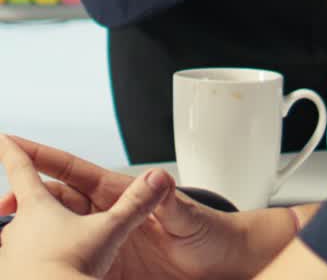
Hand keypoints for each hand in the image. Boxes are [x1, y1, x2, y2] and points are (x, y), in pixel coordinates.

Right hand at [0, 136, 299, 279]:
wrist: (220, 264)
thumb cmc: (209, 233)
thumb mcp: (189, 217)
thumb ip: (171, 201)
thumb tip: (161, 179)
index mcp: (121, 193)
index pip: (74, 171)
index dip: (44, 157)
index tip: (13, 144)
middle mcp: (107, 215)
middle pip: (55, 201)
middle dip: (26, 195)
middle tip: (2, 200)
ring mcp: (105, 242)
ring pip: (57, 233)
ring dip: (32, 231)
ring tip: (7, 231)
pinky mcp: (107, 269)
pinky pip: (74, 263)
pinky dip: (53, 261)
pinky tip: (33, 264)